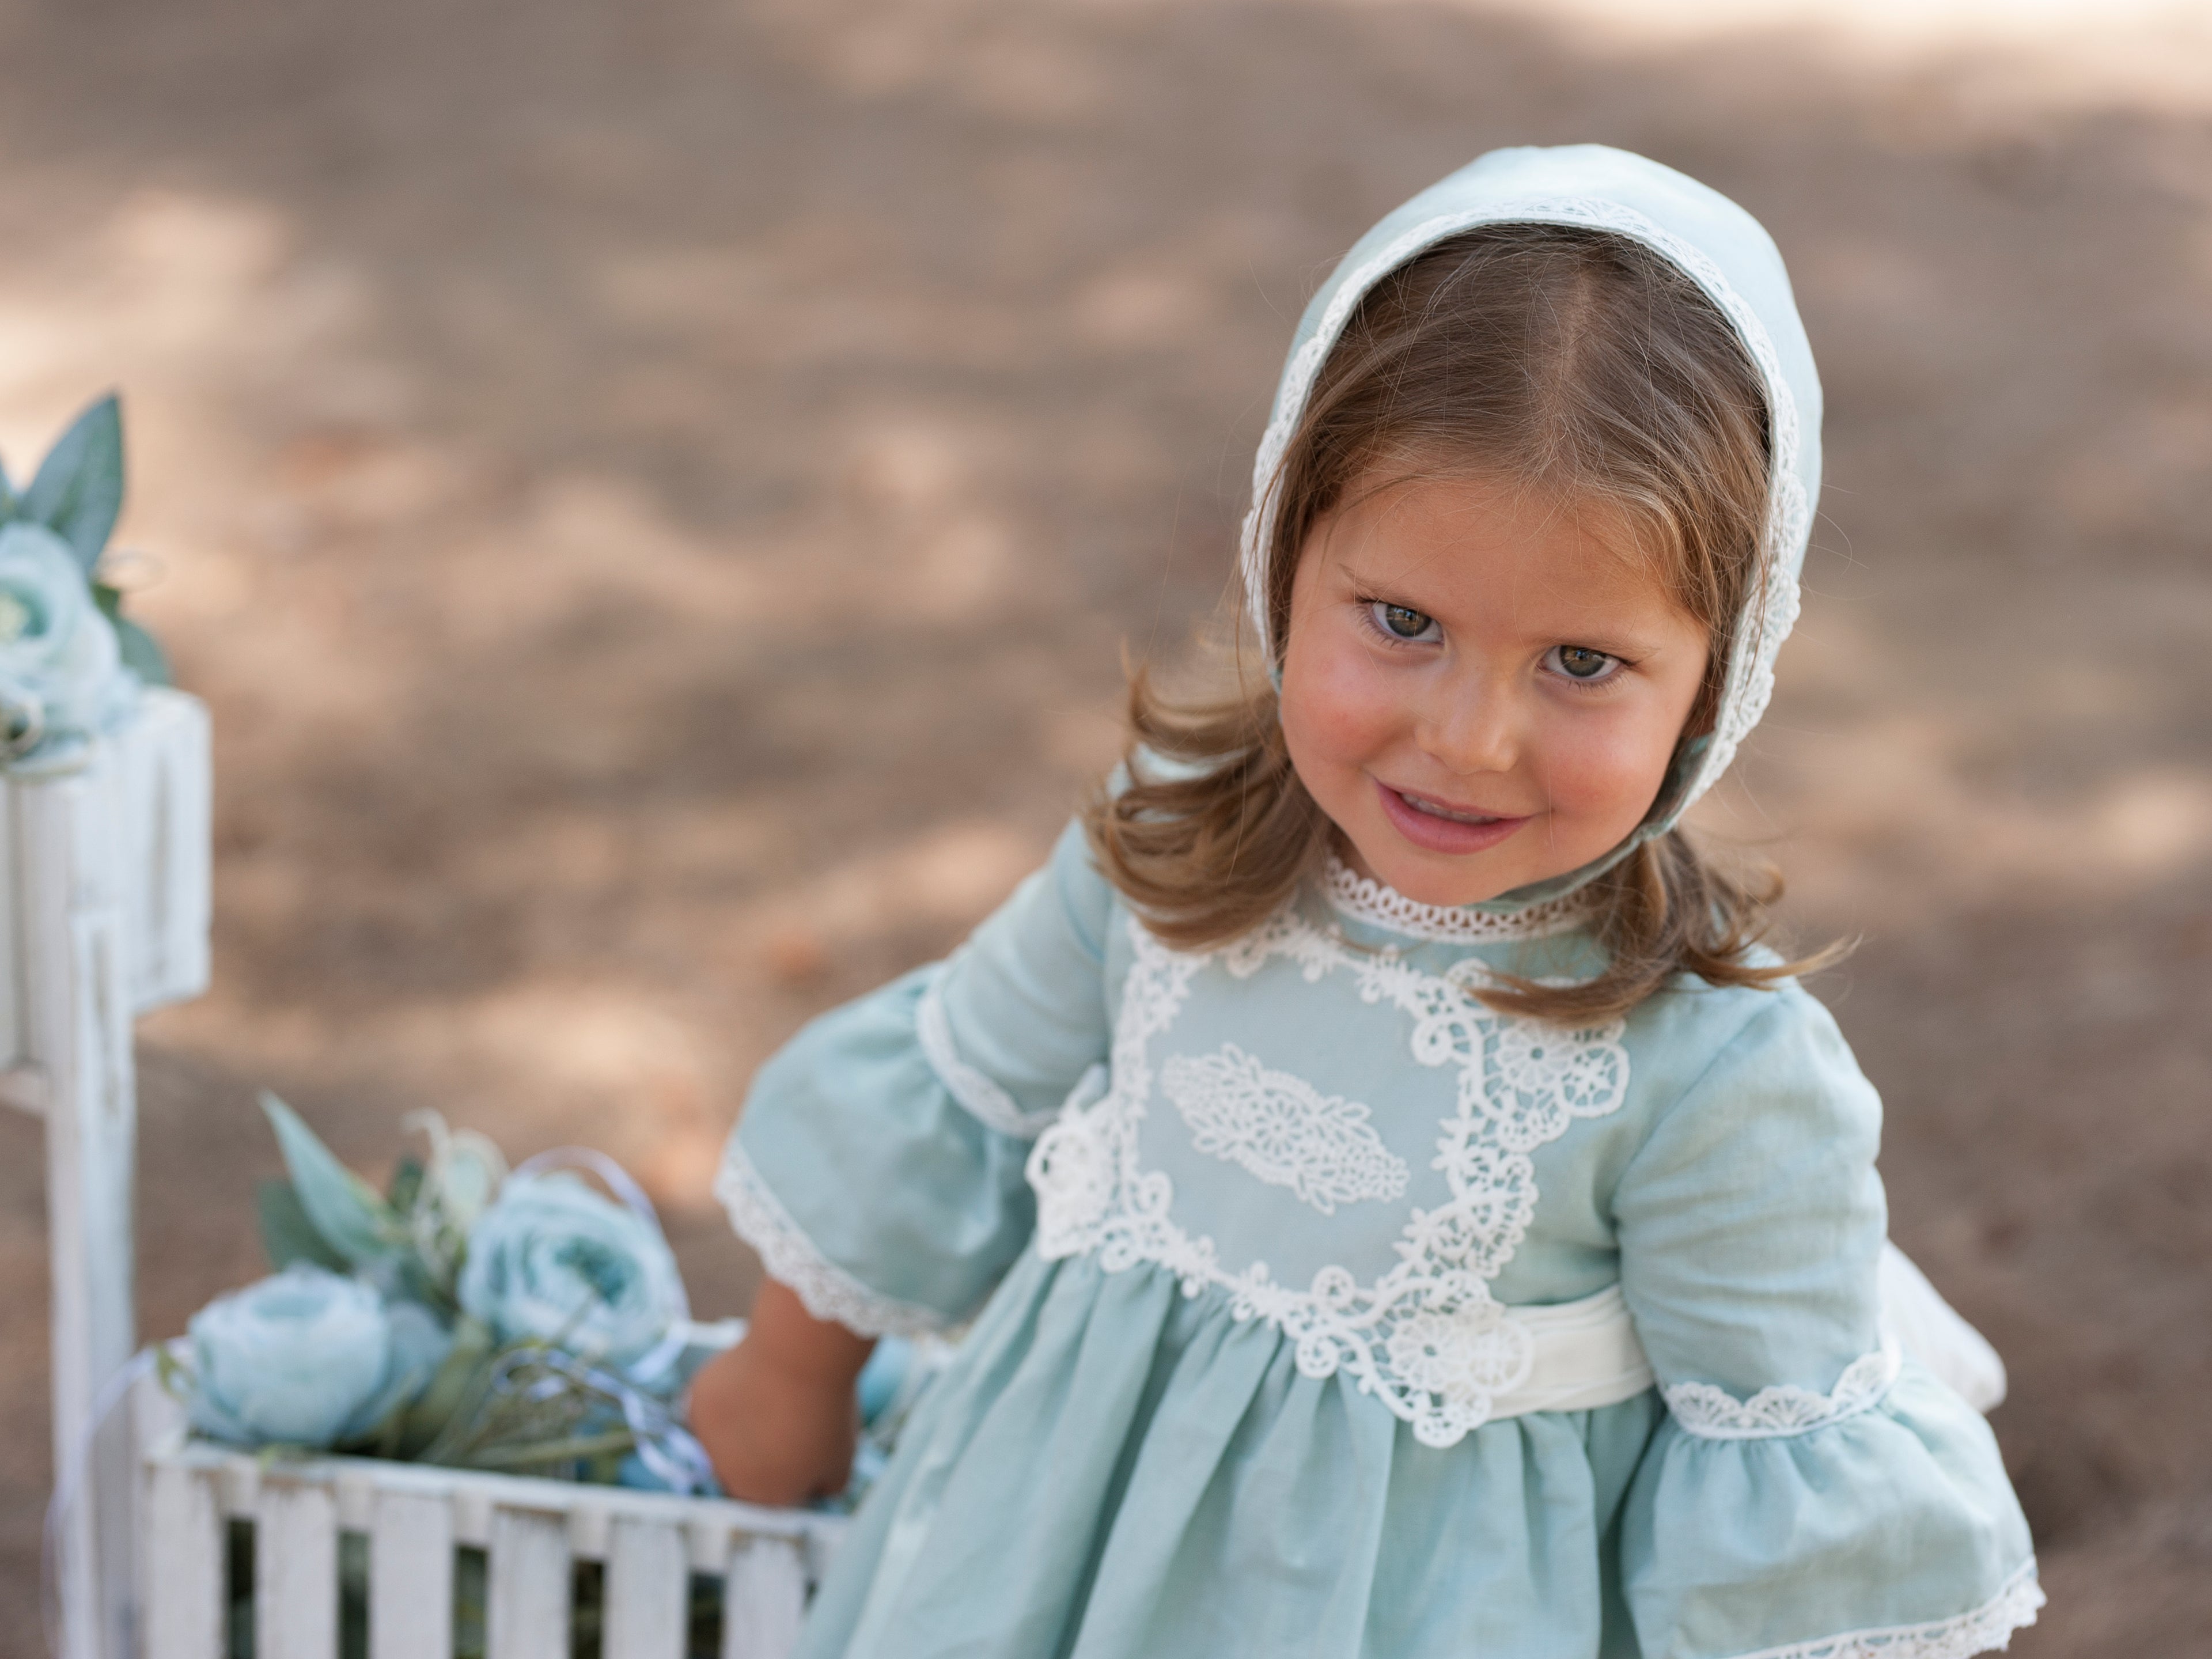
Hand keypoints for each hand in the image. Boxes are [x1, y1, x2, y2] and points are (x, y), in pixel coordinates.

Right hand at [687, 1280, 873, 1505]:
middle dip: (765, 1446)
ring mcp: (707, 1442)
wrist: (797, 1358)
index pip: (776, 1492)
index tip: (809, 1438)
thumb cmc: (825, 1410)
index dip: (794, 1466)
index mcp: (765, 1496)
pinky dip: (729, 1394)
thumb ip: (826, 1487)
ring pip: (726, 1437)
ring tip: (773, 1392)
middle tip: (790, 1413)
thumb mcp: (842, 1460)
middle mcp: (728, 1478)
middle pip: (747, 1467)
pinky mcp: (695, 1407)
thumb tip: (817, 1488)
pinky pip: (714, 1407)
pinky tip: (753, 1377)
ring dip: (744, 1421)